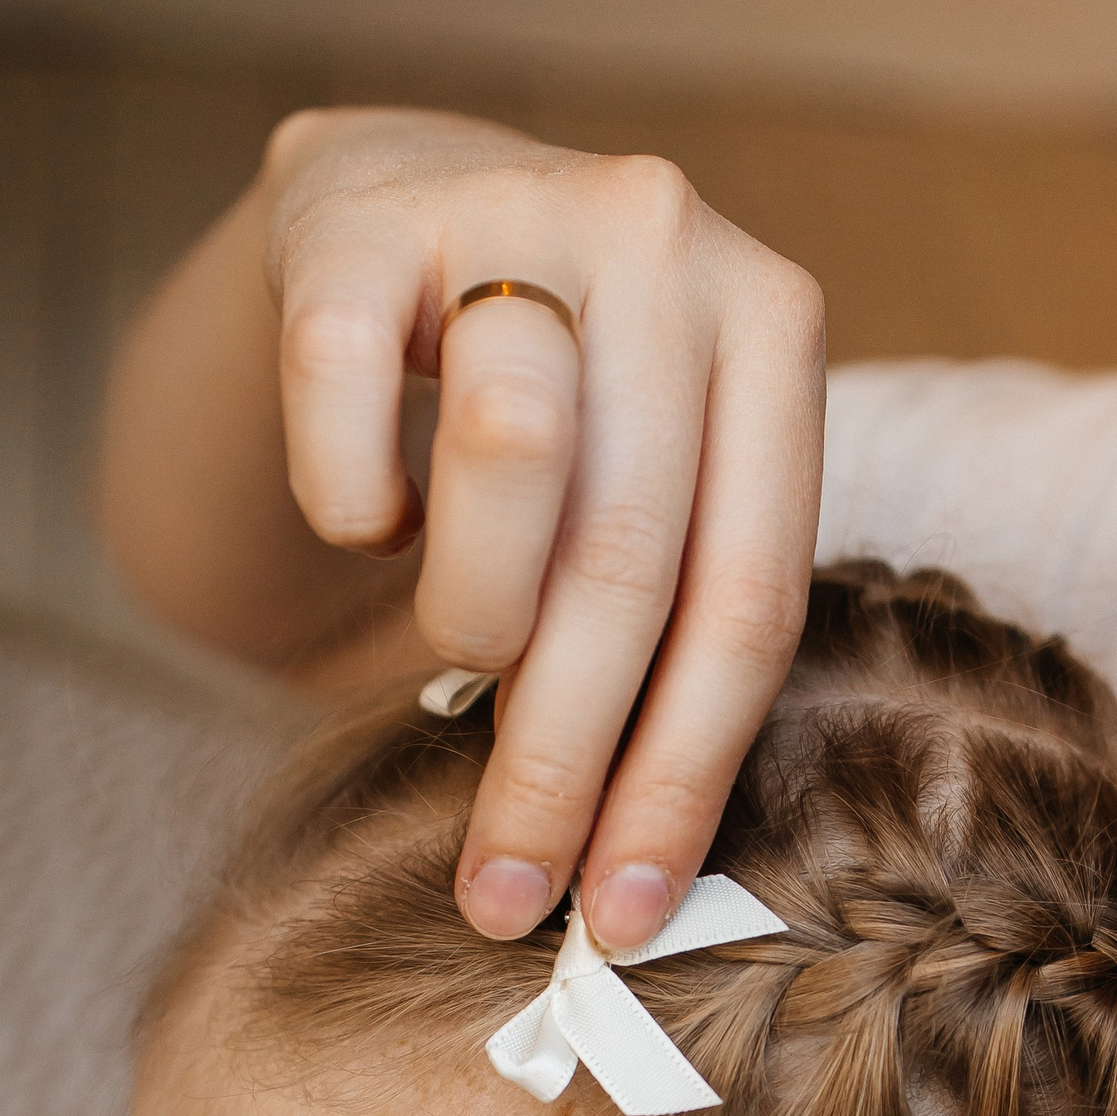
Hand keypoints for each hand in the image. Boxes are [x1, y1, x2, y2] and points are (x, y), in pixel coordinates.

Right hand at [104, 108, 826, 954]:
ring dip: (470, 606)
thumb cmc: (553, 406)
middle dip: (560, 759)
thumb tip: (631, 883)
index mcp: (776, 330)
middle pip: (633, 557)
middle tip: (502, 894)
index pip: (749, 601)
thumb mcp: (648, 484)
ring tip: (456, 642)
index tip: (621, 917)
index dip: (680, 777)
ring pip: (512, 448)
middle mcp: (671, 242)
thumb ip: (669, 626)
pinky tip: (370, 515)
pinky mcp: (360, 206)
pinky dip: (350, 495)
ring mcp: (517, 198)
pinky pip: (340, 387)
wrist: (400, 203)